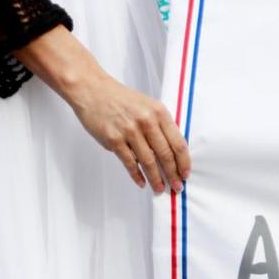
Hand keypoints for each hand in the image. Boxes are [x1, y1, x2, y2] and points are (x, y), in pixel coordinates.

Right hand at [66, 72, 190, 194]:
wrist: (92, 90)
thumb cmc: (119, 98)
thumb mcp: (146, 105)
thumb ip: (159, 125)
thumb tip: (170, 152)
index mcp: (158, 112)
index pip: (178, 142)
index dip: (183, 162)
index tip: (185, 173)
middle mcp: (146, 121)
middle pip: (165, 155)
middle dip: (173, 174)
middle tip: (176, 186)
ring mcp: (129, 131)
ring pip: (148, 162)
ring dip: (156, 179)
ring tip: (160, 188)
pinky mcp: (114, 139)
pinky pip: (129, 163)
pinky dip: (137, 175)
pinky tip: (142, 182)